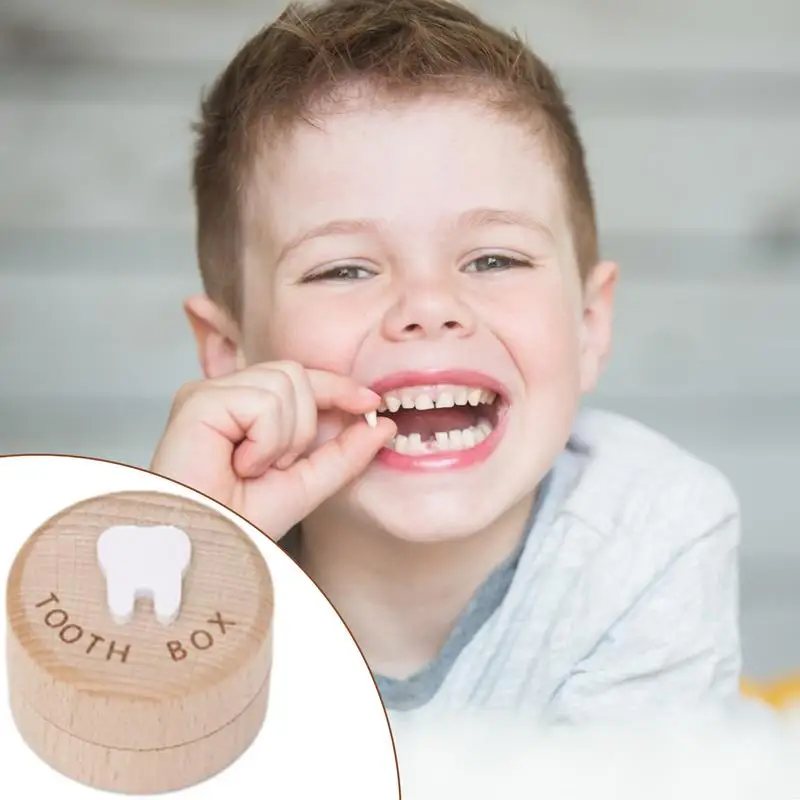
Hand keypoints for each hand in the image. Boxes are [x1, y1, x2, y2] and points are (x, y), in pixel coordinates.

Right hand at [150, 361, 395, 539]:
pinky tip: (241, 464)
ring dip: (284, 437)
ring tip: (253, 467)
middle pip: (296, 374)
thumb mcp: (307, 485)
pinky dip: (266, 441)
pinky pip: (264, 402)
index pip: (300, 379)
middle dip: (304, 426)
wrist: (205, 548)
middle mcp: (225, 393)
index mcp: (245, 408)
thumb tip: (384, 424)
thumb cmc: (240, 522)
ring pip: (285, 383)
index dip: (338, 386)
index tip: (371, 403)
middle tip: (274, 466)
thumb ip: (344, 454)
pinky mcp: (198, 399)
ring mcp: (208, 392)